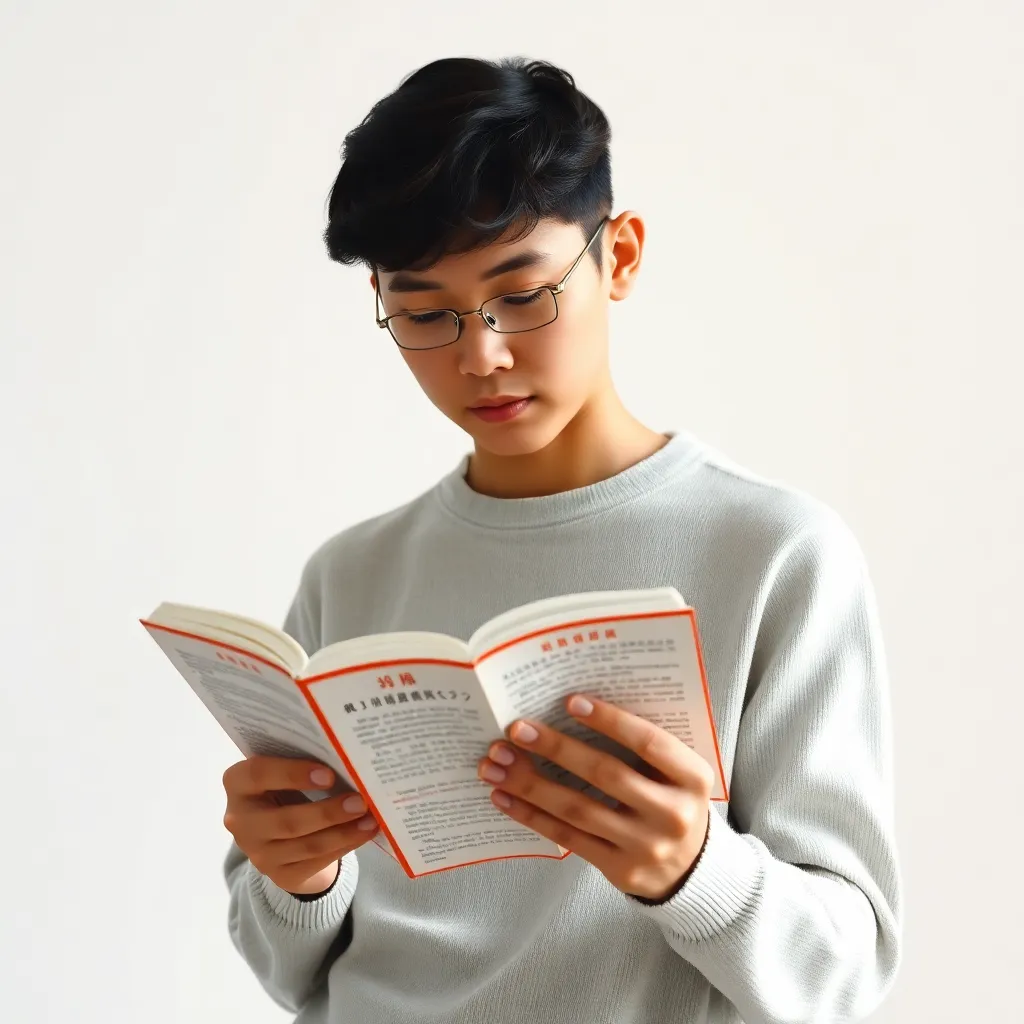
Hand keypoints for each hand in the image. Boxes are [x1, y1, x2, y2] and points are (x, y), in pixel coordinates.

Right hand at [222, 756, 378, 894]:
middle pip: (287, 821)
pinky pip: (316, 861)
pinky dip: (345, 845)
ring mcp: (258, 853)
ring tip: (371, 819)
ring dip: (344, 832)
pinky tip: (365, 832)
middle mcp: (240, 821)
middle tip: (361, 801)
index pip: (258, 775)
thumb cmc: (286, 786)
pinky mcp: (279, 875)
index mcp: (238, 784)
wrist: (279, 832)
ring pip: (307, 845)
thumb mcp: (284, 771)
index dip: (292, 774)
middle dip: (328, 812)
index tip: (329, 774)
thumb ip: (303, 762)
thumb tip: (348, 759)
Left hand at [478, 695, 713, 901]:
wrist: (693, 869)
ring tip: (495, 763)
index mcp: (692, 778)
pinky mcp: (619, 870)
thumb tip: (575, 707)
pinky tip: (504, 797)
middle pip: (605, 774)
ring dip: (530, 783)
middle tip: (517, 729)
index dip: (610, 721)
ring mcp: (645, 846)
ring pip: (577, 808)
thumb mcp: (677, 772)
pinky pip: (567, 838)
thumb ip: (645, 744)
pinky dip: (532, 815)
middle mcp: (672, 813)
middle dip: (556, 748)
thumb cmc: (674, 801)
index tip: (570, 701)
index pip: (649, 742)